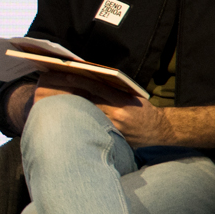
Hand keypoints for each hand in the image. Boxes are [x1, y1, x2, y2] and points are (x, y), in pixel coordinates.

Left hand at [29, 73, 170, 145]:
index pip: (98, 88)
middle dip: (73, 95)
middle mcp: (117, 114)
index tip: (67, 74)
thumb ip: (115, 90)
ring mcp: (114, 128)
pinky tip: (73, 121)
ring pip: (89, 117)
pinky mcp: (113, 139)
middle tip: (55, 88)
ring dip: (75, 111)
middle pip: (89, 103)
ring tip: (59, 104)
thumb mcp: (132, 96)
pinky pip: (95, 129)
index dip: (81, 81)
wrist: (160, 131)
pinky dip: (84, 123)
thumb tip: (93, 81)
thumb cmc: (145, 110)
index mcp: (123, 100)